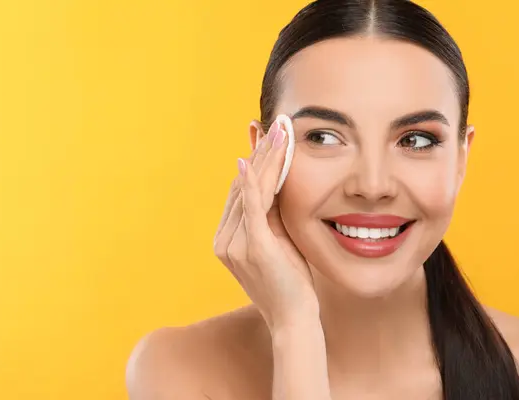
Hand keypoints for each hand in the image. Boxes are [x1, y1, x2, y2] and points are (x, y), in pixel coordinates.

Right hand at [213, 119, 318, 330]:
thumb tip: (275, 181)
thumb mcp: (278, 242)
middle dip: (259, 153)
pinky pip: (251, 207)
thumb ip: (271, 215)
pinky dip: (253, 182)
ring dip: (265, 159)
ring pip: (249, 191)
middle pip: (242, 186)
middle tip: (274, 124)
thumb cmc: (290, 282)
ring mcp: (234, 244)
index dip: (253, 162)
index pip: (240, 191)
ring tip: (279, 132)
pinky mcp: (252, 247)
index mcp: (227, 239)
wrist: (294, 319)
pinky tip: (254, 161)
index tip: (263, 136)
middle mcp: (224, 239)